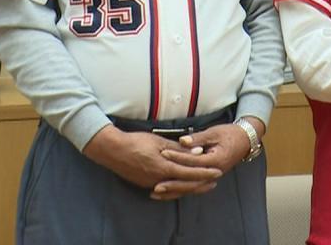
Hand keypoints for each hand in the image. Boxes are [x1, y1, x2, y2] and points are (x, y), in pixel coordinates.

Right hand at [82, 125, 220, 196]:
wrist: (112, 150)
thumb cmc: (136, 142)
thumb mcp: (160, 142)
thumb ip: (180, 149)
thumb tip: (199, 151)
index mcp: (164, 167)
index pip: (190, 173)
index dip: (205, 173)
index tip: (218, 172)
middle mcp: (159, 179)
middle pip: (185, 185)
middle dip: (202, 183)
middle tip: (216, 180)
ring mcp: (151, 183)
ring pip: (176, 189)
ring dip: (190, 187)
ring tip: (203, 183)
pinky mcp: (145, 184)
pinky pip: (166, 189)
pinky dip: (177, 187)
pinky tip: (183, 185)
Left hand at [156, 119, 260, 199]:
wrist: (246, 140)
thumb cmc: (230, 134)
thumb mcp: (215, 132)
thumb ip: (198, 138)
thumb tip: (182, 141)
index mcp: (216, 160)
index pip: (193, 161)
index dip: (177, 157)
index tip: (162, 154)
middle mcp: (214, 172)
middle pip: (191, 182)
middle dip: (173, 184)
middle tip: (155, 186)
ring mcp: (212, 177)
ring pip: (191, 188)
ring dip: (174, 191)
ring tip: (156, 193)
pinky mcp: (209, 178)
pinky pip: (193, 187)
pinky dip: (180, 190)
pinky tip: (168, 193)